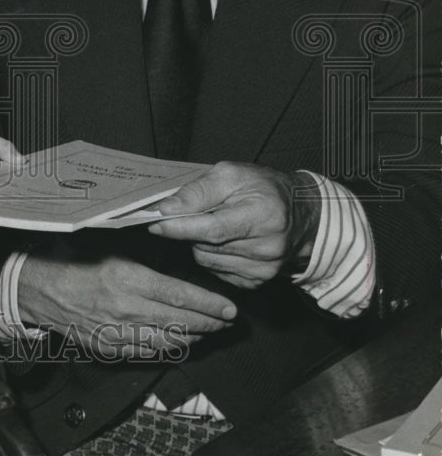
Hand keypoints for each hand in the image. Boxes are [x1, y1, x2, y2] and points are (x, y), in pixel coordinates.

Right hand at [18, 244, 236, 357]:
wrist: (35, 287)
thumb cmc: (69, 258)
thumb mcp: (106, 244)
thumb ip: (139, 250)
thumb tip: (173, 247)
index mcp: (126, 278)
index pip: (179, 296)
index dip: (208, 305)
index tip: (229, 309)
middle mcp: (124, 308)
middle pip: (178, 322)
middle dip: (208, 323)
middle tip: (227, 321)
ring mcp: (115, 332)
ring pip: (166, 342)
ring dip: (192, 338)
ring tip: (208, 331)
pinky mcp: (106, 347)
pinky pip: (145, 353)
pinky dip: (166, 349)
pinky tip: (177, 343)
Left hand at [148, 162, 320, 288]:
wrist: (300, 213)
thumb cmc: (263, 188)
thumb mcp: (232, 174)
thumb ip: (198, 191)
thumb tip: (166, 208)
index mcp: (262, 215)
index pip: (211, 229)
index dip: (179, 227)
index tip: (154, 222)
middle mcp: (266, 247)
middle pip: (205, 246)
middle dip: (189, 230)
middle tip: (191, 214)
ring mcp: (264, 269)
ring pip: (207, 260)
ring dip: (200, 243)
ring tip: (215, 224)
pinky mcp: (258, 281)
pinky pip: (218, 271)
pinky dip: (213, 256)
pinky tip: (224, 241)